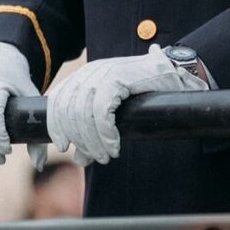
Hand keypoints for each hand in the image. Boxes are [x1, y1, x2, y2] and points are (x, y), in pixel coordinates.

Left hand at [46, 47, 206, 164]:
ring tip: (105, 155)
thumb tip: (78, 158)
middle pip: (67, 110)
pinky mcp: (117, 78)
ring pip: (82, 113)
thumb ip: (94, 132)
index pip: (55, 101)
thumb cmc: (147, 94)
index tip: (61, 148)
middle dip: (78, 139)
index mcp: (84, 76)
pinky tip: (114, 146)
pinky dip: (105, 134)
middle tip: (93, 157)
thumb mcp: (115, 112)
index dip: (53, 127)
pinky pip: (101, 112)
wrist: (176, 74)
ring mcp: (102, 73)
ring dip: (92, 141)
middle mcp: (90, 72)